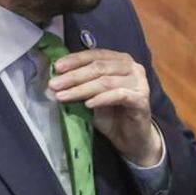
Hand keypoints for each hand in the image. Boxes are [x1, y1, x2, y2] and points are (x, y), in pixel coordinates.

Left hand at [48, 49, 162, 165]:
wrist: (132, 138)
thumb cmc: (113, 115)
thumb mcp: (92, 97)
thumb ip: (80, 86)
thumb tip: (54, 82)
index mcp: (120, 60)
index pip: (95, 55)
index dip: (75, 60)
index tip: (56, 68)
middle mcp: (132, 67)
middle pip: (99, 67)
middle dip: (73, 76)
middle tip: (54, 84)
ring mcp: (139, 83)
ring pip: (106, 81)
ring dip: (81, 89)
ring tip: (63, 96)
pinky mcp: (141, 100)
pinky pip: (119, 95)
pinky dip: (101, 99)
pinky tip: (87, 104)